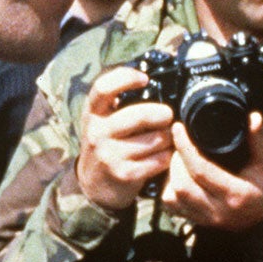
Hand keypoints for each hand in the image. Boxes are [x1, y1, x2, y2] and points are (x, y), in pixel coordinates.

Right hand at [76, 65, 174, 211]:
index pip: (103, 88)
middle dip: (162, 114)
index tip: (144, 79)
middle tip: (169, 115)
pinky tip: (165, 154)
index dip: (126, 78)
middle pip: (139, 115)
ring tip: (169, 136)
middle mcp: (98, 132)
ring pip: (154, 139)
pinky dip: (167, 156)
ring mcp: (109, 154)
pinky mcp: (124, 174)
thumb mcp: (103, 119)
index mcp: (93, 113)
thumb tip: (153, 80)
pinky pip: (158, 160)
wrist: (94, 183)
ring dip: (168, 137)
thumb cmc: (106, 142)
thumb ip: (119, 101)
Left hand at [158, 113, 262, 232]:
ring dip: (170, 175)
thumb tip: (253, 117)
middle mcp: (219, 211)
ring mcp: (206, 220)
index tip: (179, 129)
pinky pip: (172, 206)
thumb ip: (258, 140)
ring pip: (172, 198)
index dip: (185, 147)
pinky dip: (169, 188)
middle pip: (181, 186)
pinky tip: (178, 175)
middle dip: (175, 160)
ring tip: (179, 159)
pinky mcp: (197, 222)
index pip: (201, 171)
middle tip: (179, 144)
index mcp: (236, 195)